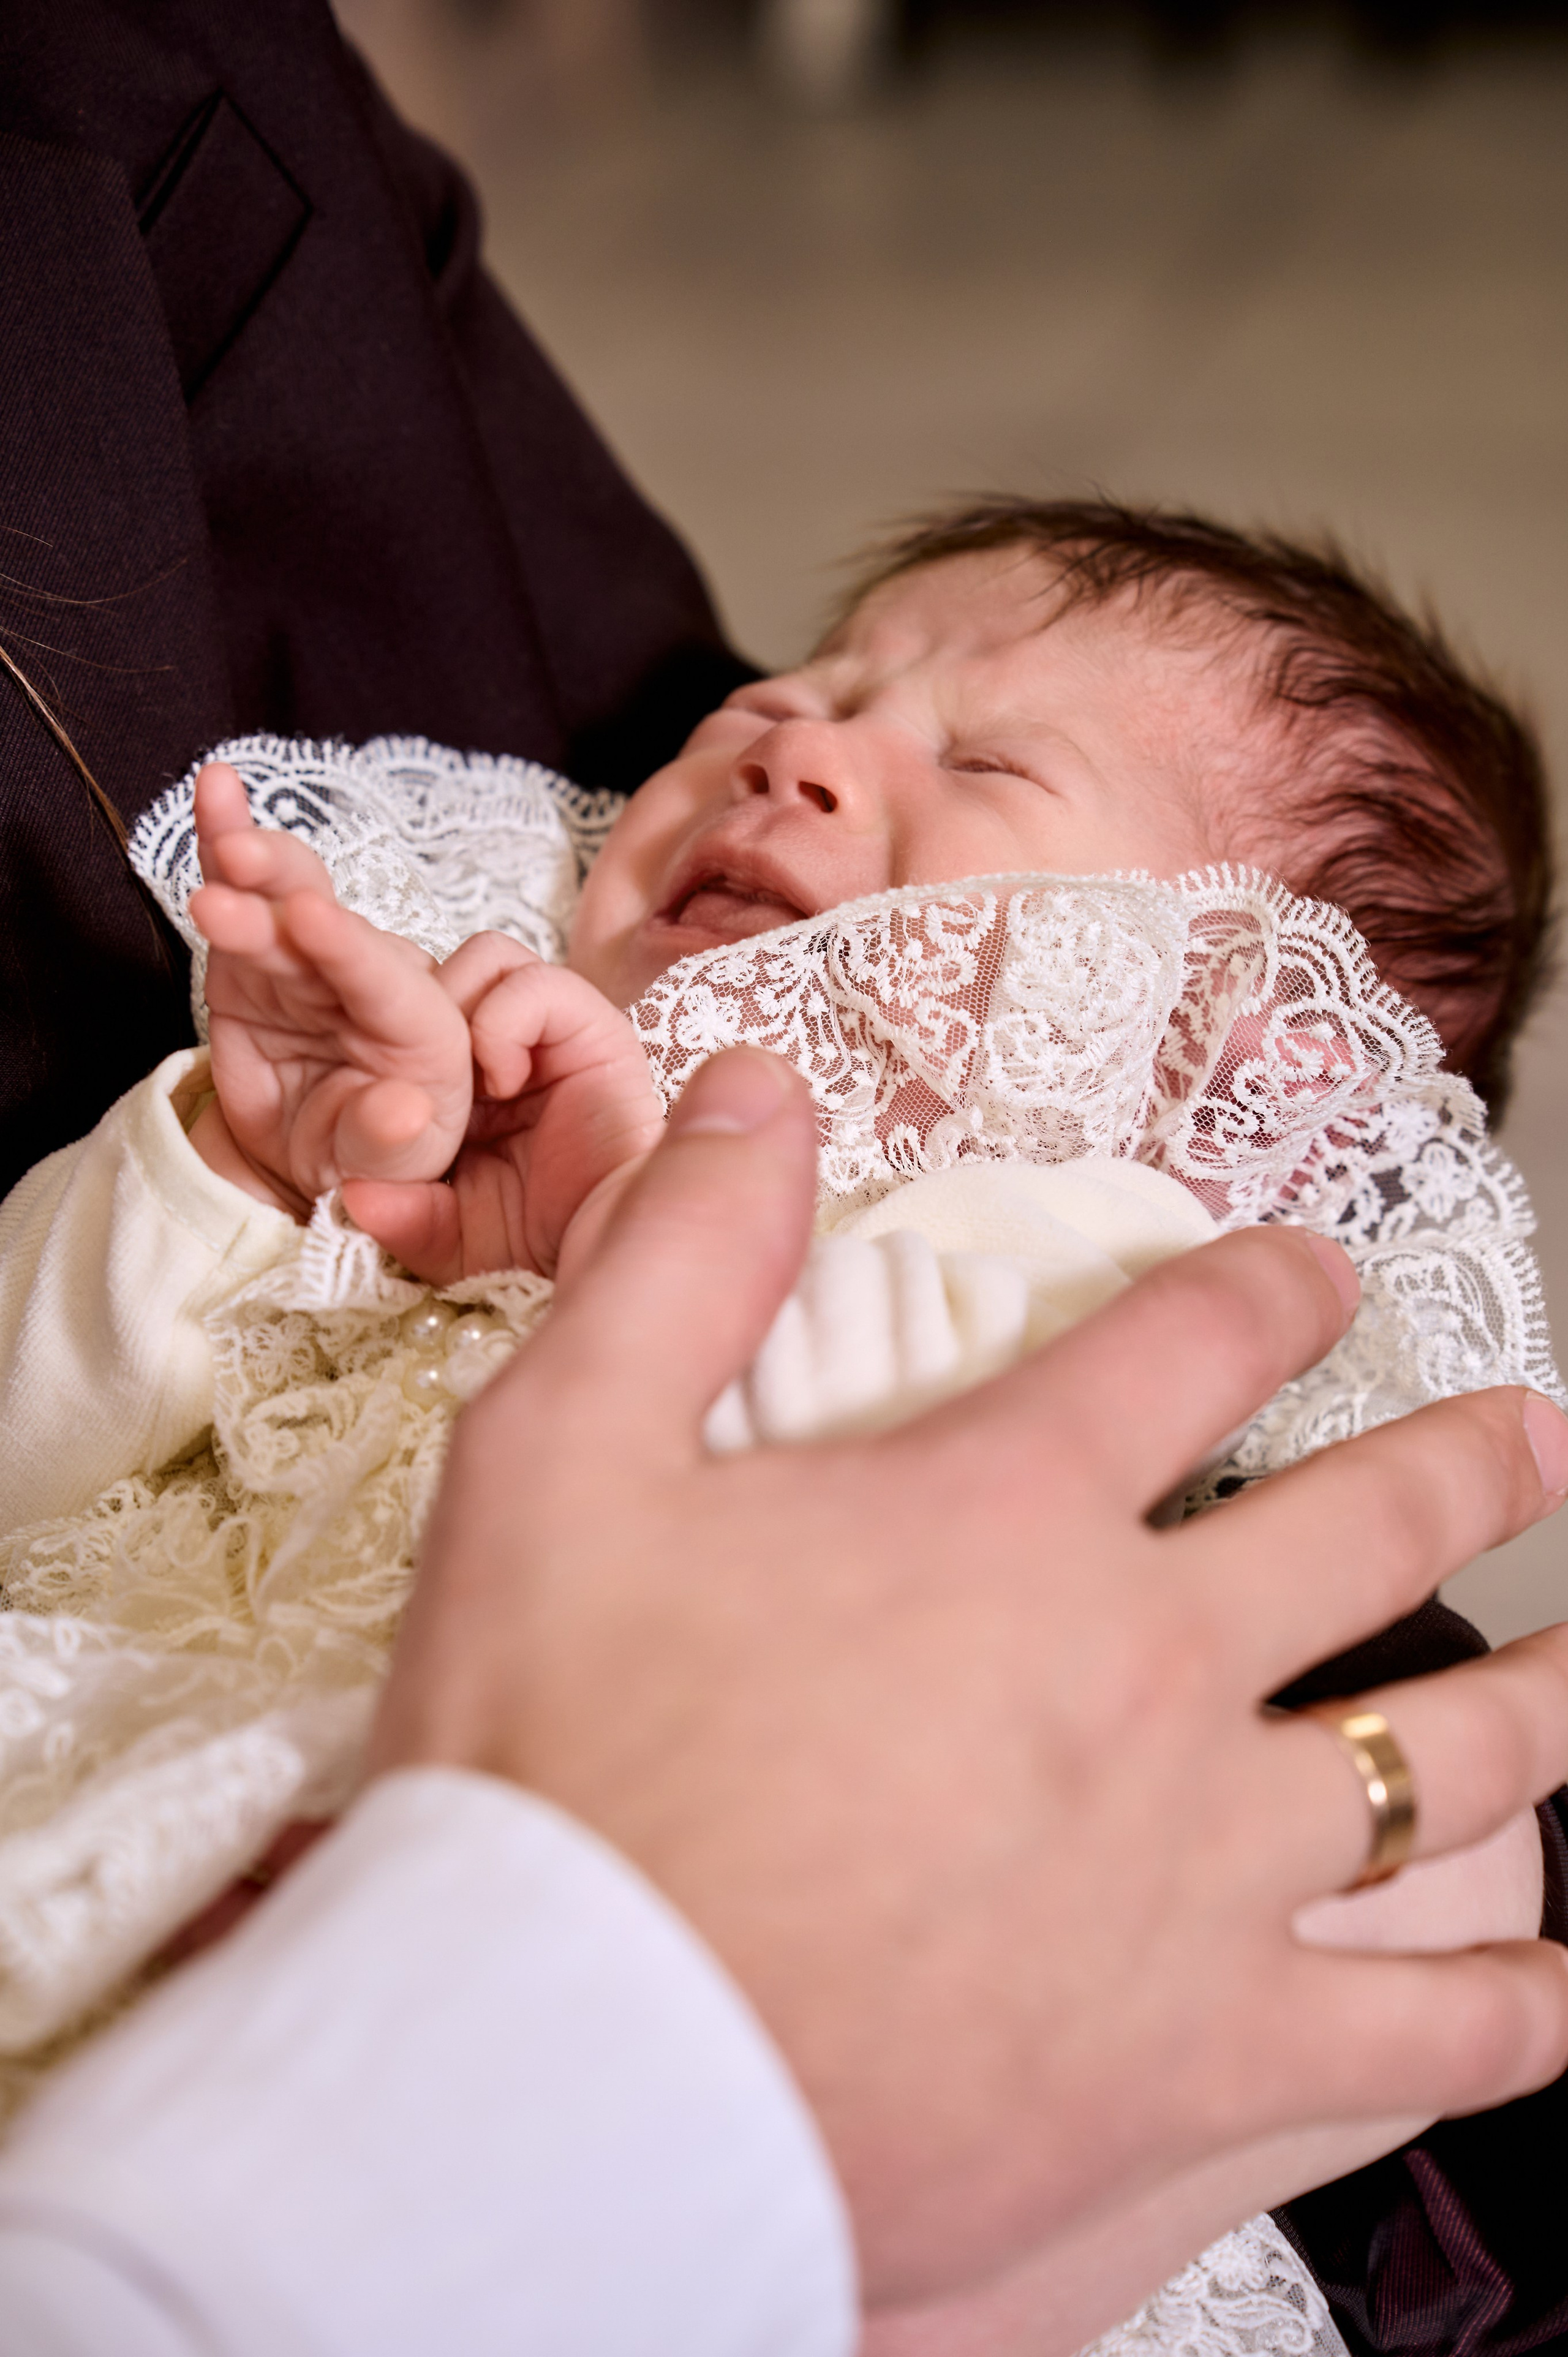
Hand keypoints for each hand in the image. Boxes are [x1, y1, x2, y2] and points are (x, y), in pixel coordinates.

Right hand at [189, 763, 471, 1214]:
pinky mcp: (263, 952)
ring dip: (253, 865)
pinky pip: (248, 889)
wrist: (319, 1161)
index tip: (307, 914)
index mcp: (428, 1036)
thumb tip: (404, 1110)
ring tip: (221, 842)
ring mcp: (317, 962)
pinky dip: (228, 840)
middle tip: (242, 864)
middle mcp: (378, 983)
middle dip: (288, 892)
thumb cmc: (371, 1167)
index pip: (390, 986)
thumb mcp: (388, 1175)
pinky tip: (215, 787)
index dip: (348, 948)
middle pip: (337, 927)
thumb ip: (391, 1145)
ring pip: (289, 896)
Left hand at [343, 934, 663, 1281]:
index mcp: (460, 1069)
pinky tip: (500, 1081)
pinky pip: (537, 984)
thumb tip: (353, 1194)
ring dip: (454, 1006)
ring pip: (486, 957)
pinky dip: (504, 1023)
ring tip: (456, 1080)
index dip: (375, 1004)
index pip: (412, 993)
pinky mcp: (596, 1029)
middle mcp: (505, 1036)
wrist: (608, 1247)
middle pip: (444, 959)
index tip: (347, 1048)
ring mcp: (552, 1028)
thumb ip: (399, 1215)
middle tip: (405, 1071)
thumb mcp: (442, 1234)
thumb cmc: (534, 1238)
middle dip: (411, 999)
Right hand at [370, 1047, 1567, 2310]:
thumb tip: (758, 1094)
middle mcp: (1145, 1672)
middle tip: (1532, 1439)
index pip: (1195, 1347)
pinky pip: (1427, 2030)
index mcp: (1010, 1517)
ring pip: (1446, 1760)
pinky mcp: (1201, 2053)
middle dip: (1470, 1465)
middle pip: (1372, 1528)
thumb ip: (682, 1260)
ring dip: (1538, 1694)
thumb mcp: (558, 1456)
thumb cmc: (557, 1766)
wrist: (565, 2069)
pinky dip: (1522, 2004)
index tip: (1316, 1275)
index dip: (1273, 1287)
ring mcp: (1199, 1869)